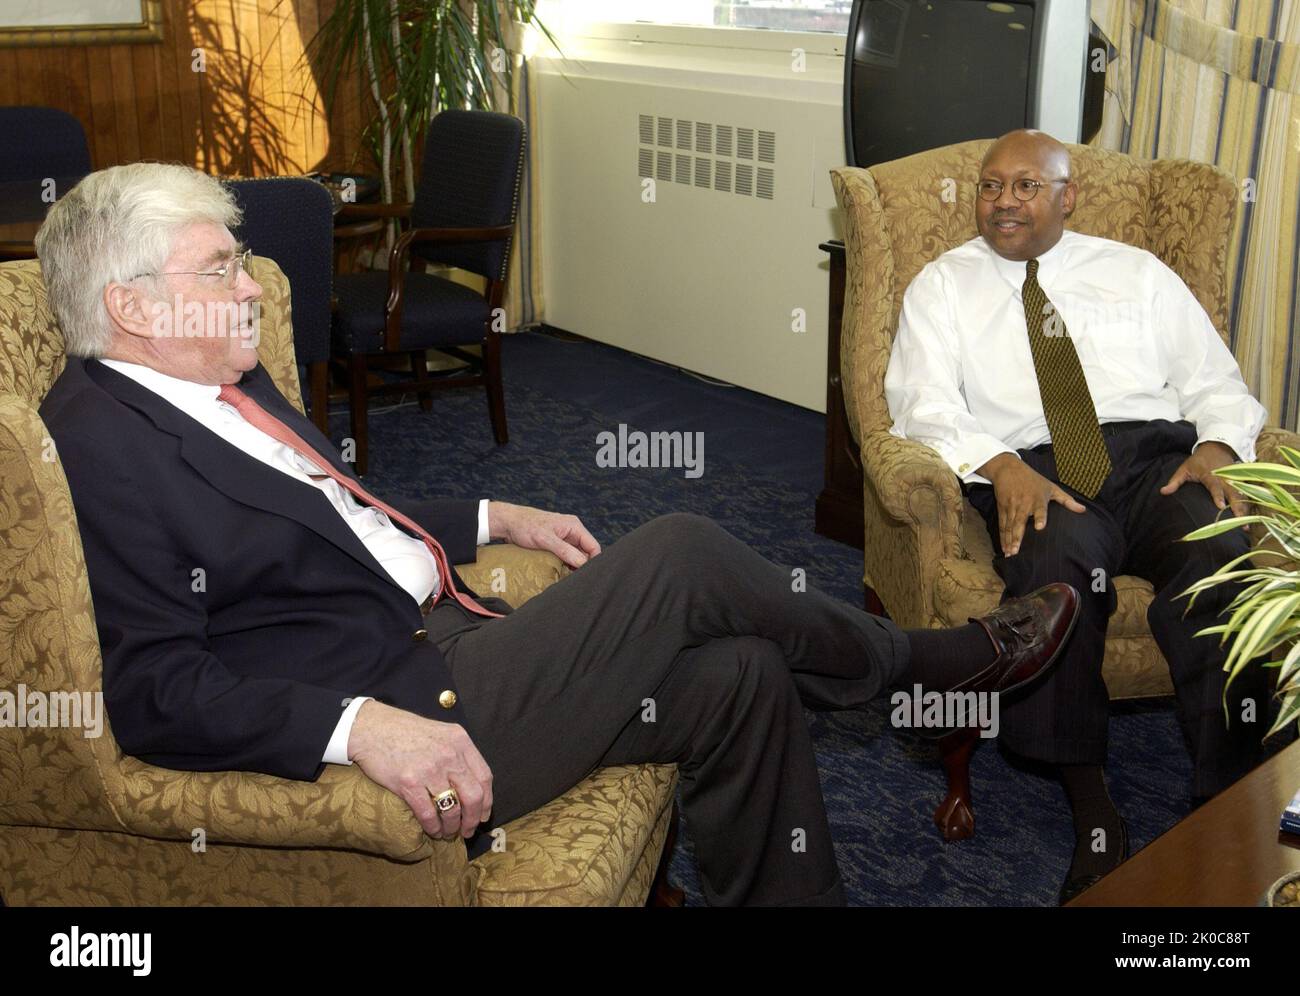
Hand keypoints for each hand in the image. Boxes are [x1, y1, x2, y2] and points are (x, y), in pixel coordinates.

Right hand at [347, 700, 492, 840]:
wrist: (371, 728)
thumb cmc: (404, 730)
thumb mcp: (440, 733)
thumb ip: (456, 753)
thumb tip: (470, 783)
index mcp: (460, 741)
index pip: (484, 776)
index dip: (487, 800)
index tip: (484, 814)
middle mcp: (449, 755)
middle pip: (474, 796)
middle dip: (473, 819)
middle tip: (467, 830)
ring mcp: (429, 769)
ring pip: (452, 809)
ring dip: (452, 826)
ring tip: (448, 832)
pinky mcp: (408, 783)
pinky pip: (428, 814)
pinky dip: (433, 827)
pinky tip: (432, 831)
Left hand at [486, 500, 601, 567]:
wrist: (508, 522)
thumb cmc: (525, 526)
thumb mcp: (546, 539)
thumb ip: (565, 551)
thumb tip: (582, 563)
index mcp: (574, 526)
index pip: (593, 546)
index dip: (592, 561)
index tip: (585, 575)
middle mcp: (572, 531)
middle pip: (586, 552)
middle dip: (581, 565)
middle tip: (574, 579)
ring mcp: (564, 538)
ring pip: (576, 556)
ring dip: (572, 566)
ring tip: (566, 577)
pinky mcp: (556, 544)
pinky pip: (566, 556)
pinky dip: (564, 564)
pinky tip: (559, 572)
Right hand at [978, 453, 1086, 556]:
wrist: (1008, 469)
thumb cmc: (1033, 479)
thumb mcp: (1051, 487)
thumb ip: (1067, 500)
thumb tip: (1083, 510)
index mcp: (1037, 498)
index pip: (1039, 509)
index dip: (1040, 517)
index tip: (1040, 527)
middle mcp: (1023, 503)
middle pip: (1020, 521)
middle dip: (1017, 536)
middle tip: (1016, 551)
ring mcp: (1011, 506)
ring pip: (1009, 526)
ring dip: (1009, 540)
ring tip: (1010, 554)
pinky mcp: (1002, 509)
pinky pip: (1002, 525)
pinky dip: (1002, 537)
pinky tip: (1004, 548)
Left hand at [1159, 441, 1248, 525]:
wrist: (1216, 447)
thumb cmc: (1197, 461)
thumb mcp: (1184, 468)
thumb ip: (1174, 481)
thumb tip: (1163, 492)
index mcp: (1210, 475)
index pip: (1214, 486)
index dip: (1218, 496)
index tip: (1220, 506)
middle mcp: (1225, 478)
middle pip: (1233, 493)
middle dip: (1237, 507)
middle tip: (1240, 521)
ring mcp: (1234, 480)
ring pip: (1241, 495)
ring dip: (1244, 510)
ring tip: (1246, 526)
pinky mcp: (1240, 482)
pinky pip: (1245, 494)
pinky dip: (1248, 505)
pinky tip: (1251, 519)